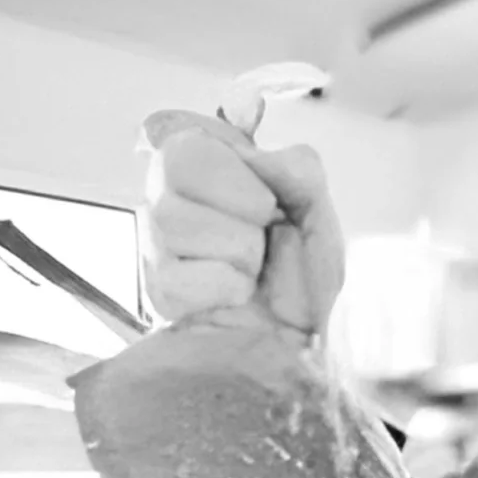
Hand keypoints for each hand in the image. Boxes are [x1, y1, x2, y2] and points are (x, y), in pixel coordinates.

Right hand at [139, 111, 345, 339]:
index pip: (178, 132)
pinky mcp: (157, 292)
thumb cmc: (310, 279)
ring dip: (237, 250)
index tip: (267, 199)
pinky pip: (177, 275)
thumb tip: (252, 154)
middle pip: (173, 165)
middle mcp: (171, 199)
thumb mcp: (319, 214)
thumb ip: (296, 170)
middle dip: (240, 203)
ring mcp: (158, 246)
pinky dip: (224, 287)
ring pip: (173, 218)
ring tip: (253, 270)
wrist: (310, 344)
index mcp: (207, 171)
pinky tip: (237, 296)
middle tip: (264, 235)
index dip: (229, 163)